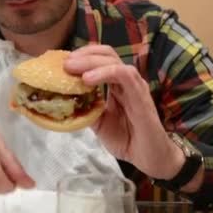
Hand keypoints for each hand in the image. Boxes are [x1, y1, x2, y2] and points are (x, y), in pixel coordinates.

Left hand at [64, 45, 184, 179]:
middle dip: (83, 55)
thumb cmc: (128, 139)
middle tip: (64, 63)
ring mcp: (135, 86)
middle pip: (106, 54)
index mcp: (116, 84)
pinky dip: (105, 72)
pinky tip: (88, 79)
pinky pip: (125, 75)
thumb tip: (65, 101)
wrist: (150, 158)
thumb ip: (86, 109)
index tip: (63, 62)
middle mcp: (126, 81)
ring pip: (114, 61)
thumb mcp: (99, 123)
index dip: (82, 56)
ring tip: (72, 68)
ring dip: (90, 62)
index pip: (101, 58)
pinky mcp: (141, 95)